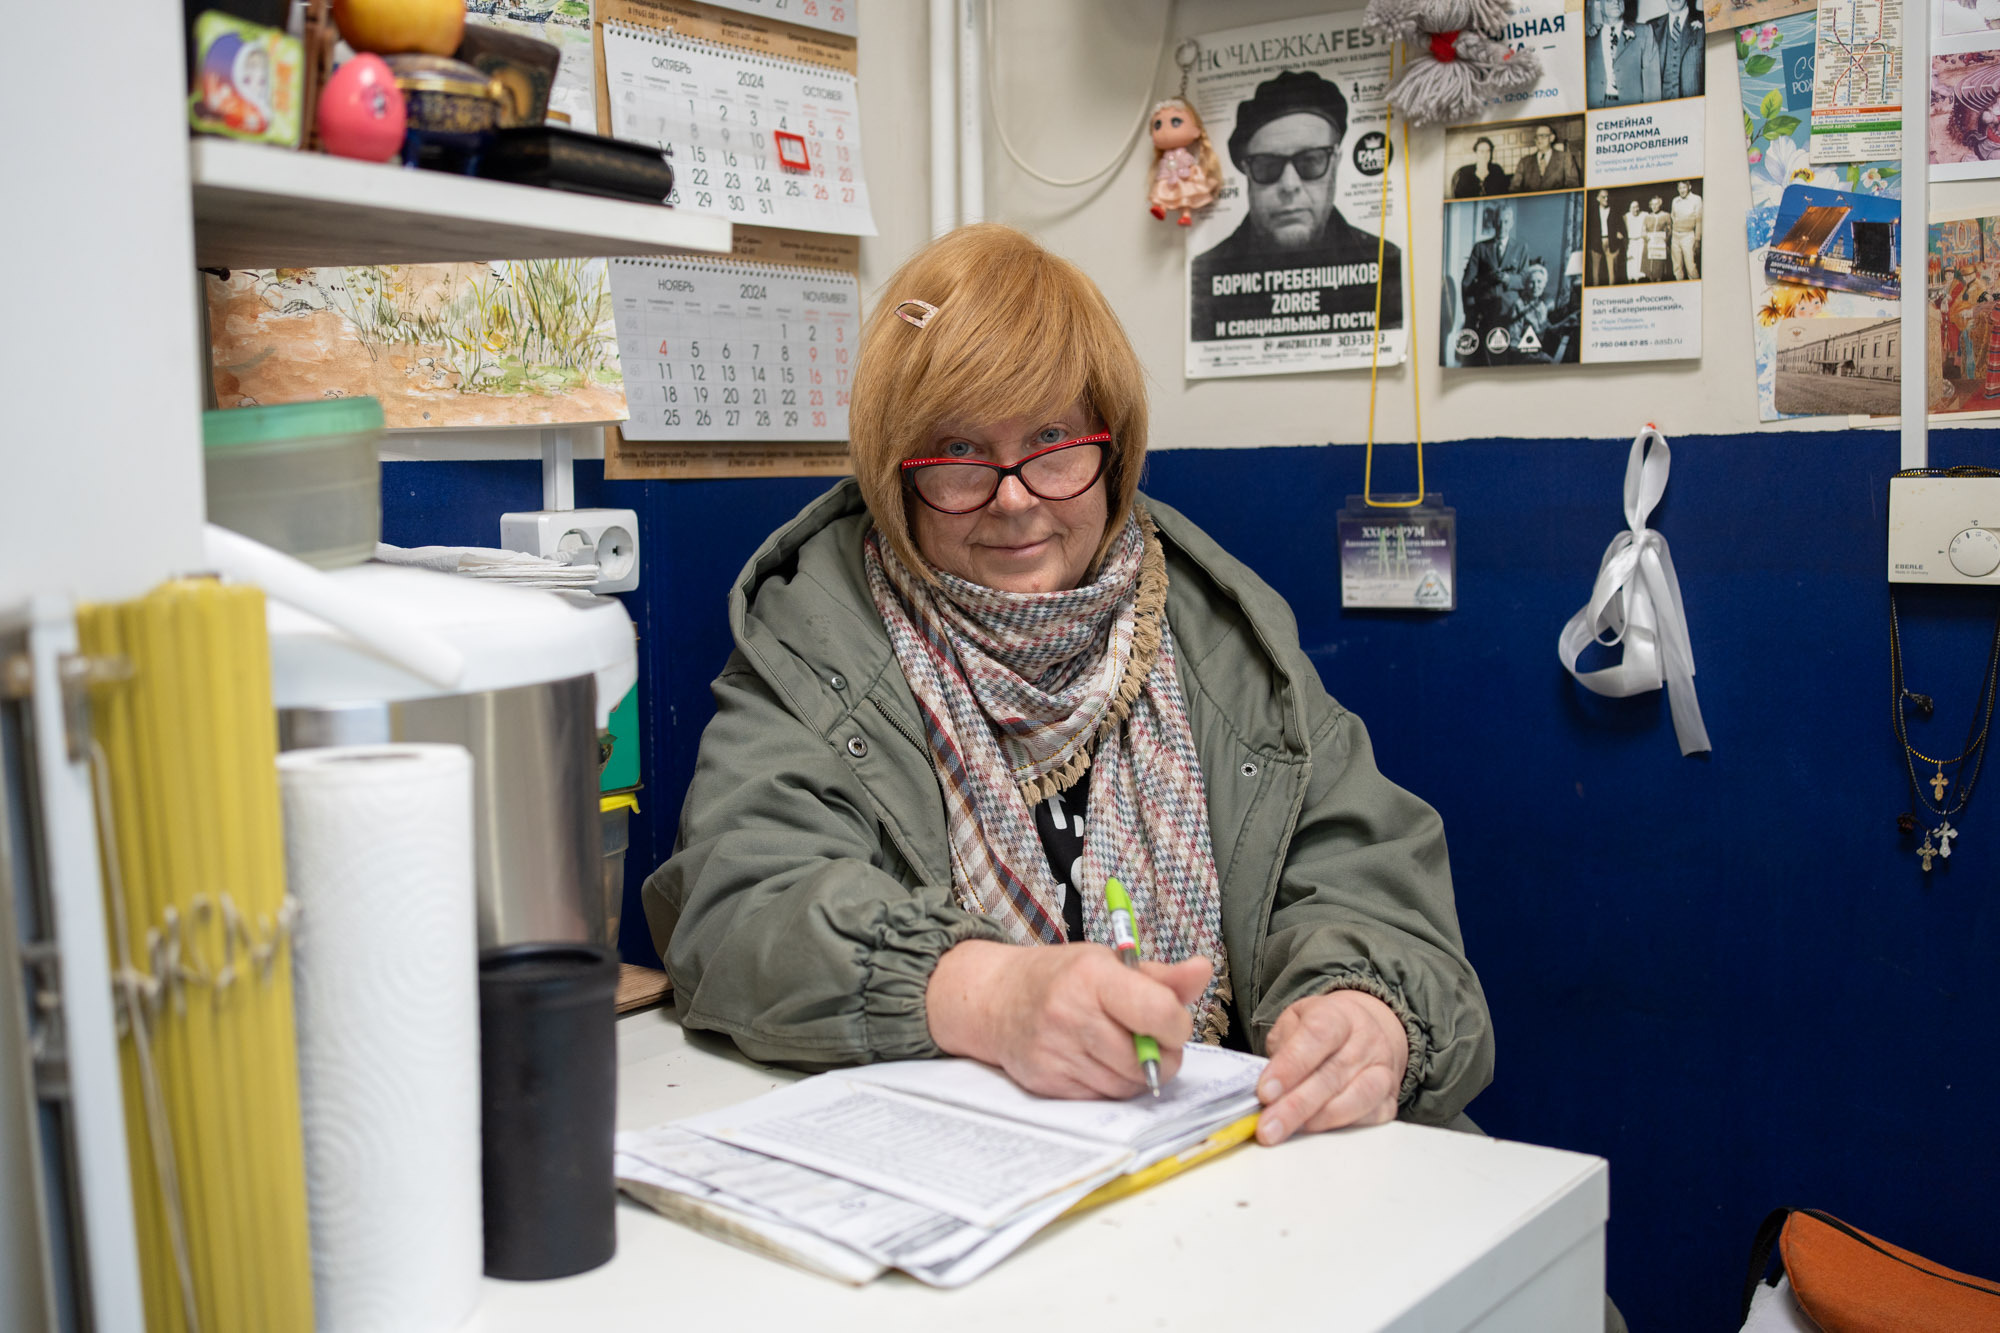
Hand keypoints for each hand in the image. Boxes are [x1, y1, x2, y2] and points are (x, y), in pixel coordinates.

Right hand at [926, 939, 1212, 1098]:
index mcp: (1092, 976)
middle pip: (1146, 1059)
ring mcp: (1056, 1052)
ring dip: (1138, 1074)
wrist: (995, 1000)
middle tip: (1154, 1041)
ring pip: (1126, 1084)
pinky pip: (1101, 1098)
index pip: (1158, 1012)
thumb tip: (1203, 970)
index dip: (1177, 1024)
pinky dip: (1111, 1086)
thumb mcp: (1108, 963)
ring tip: (1125, 1049)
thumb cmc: (1060, 978)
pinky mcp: (1047, 1082)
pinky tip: (1100, 1063)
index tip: (1172, 1021)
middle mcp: (1071, 1014)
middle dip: (1162, 1055)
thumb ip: (1161, 976)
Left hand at [1255, 989, 1407, 1144]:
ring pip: (1357, 1098)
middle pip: (1332, 1075)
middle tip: (1267, 1127)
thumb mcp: (1296, 1021)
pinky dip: (1341, 1129)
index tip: (1265, 1092)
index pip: (1317, 1036)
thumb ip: (1281, 1047)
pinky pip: (1370, 1119)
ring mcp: (1383, 1071)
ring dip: (1318, 1120)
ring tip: (1286, 1132)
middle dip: (1295, 1106)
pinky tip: (1314, 1134)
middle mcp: (1366, 1041)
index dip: (1290, 1065)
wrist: (1369, 1030)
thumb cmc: (1322, 1030)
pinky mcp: (1389, 1100)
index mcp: (1339, 1015)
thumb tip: (1266, 1087)